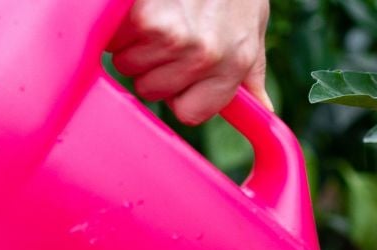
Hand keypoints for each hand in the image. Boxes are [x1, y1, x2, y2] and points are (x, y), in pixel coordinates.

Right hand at [108, 0, 270, 124]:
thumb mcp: (251, 26)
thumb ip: (251, 70)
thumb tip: (263, 109)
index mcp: (234, 65)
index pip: (190, 112)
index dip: (177, 93)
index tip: (177, 72)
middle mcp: (206, 56)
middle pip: (152, 90)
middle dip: (151, 66)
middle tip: (163, 33)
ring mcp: (174, 36)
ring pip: (127, 65)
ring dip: (131, 44)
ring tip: (152, 16)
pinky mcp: (145, 17)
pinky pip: (113, 40)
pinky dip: (117, 26)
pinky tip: (135, 9)